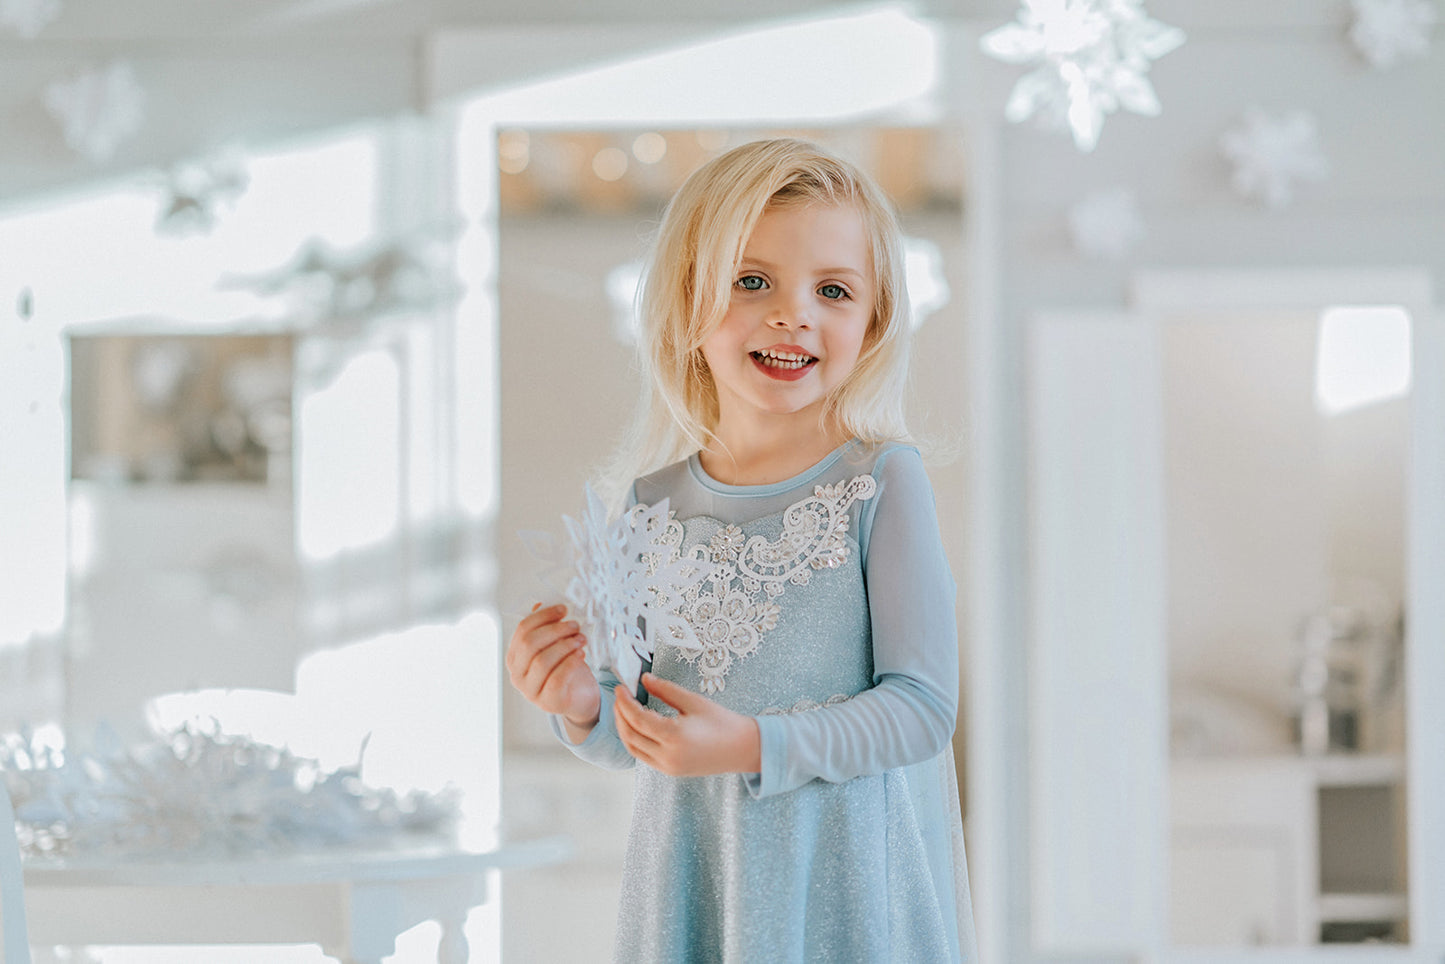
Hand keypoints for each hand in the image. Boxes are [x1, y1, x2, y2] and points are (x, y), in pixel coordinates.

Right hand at [505, 603, 599, 735]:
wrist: (579, 697)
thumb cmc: (565, 669)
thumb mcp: (556, 646)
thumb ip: (546, 627)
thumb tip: (540, 604)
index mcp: (515, 657)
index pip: (522, 631)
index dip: (543, 617)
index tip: (563, 609)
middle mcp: (518, 675)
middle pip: (530, 645)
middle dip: (555, 630)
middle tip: (574, 625)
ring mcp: (531, 691)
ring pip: (542, 661)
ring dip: (565, 646)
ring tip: (581, 639)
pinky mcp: (548, 702)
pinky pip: (557, 679)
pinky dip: (570, 663)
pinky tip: (581, 655)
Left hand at [614, 673, 760, 776]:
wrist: (743, 749)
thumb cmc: (722, 722)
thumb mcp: (693, 701)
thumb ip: (665, 690)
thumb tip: (644, 679)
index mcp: (674, 736)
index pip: (637, 718)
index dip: (624, 702)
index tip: (620, 687)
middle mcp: (667, 755)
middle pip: (630, 734)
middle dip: (620, 714)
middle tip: (619, 696)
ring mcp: (667, 767)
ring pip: (632, 748)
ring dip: (623, 729)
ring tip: (623, 710)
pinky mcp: (669, 771)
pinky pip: (642, 756)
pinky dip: (634, 741)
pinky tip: (635, 726)